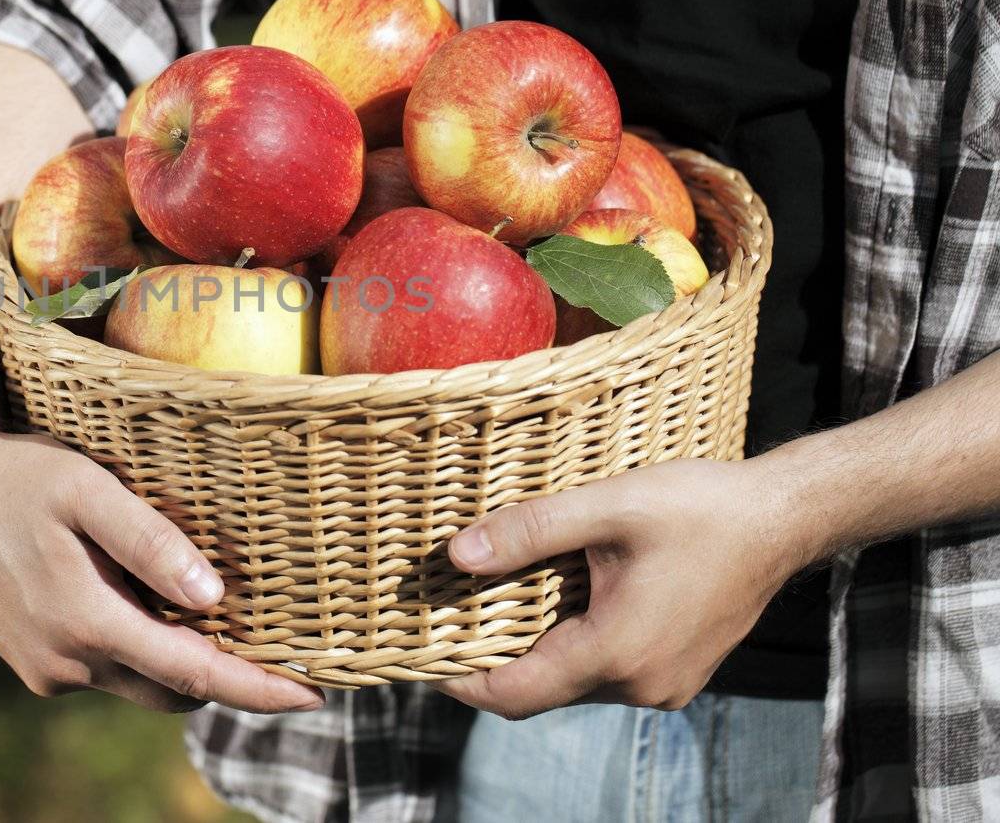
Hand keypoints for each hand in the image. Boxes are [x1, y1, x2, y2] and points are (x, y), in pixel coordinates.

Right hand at [0, 421, 324, 714]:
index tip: (314, 697)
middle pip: (173, 688)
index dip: (258, 690)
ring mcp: (47, 672)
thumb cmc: (18, 478)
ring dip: (178, 661)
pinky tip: (141, 599)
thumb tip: (213, 597)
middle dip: (227, 677)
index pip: (194, 674)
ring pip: (138, 680)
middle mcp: (67, 665)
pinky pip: (106, 669)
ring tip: (212, 614)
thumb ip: (148, 541)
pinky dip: (137, 647)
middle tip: (279, 648)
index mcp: (87, 625)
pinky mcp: (34, 666)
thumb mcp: (87, 489)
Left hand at [433, 457, 813, 718]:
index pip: (514, 693)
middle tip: (448, 621)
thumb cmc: (699, 508)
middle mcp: (640, 685)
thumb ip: (529, 532)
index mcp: (617, 652)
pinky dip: (575, 647)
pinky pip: (608, 673)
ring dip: (537, 651)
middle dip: (493, 662)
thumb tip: (457, 555)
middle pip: (541, 691)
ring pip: (575, 681)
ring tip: (497, 604)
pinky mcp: (678, 674)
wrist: (782, 520)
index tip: (419, 659)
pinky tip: (560, 603)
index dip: (461, 682)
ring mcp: (664, 686)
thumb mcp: (607, 508)